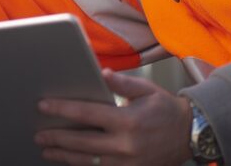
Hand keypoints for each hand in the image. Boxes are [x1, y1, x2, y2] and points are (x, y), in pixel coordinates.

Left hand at [35, 69, 192, 165]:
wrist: (192, 135)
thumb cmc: (167, 109)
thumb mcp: (146, 90)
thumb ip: (122, 83)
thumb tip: (101, 73)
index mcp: (127, 121)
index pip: (87, 114)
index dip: (62, 110)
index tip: (44, 106)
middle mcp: (125, 145)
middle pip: (82, 143)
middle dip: (57, 138)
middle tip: (39, 135)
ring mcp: (128, 163)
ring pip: (88, 161)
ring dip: (65, 156)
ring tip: (47, 151)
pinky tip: (70, 162)